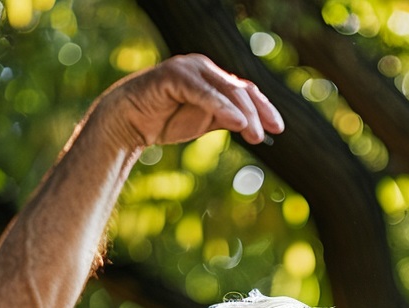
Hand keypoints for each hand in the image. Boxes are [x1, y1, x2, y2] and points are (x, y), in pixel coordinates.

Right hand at [100, 53, 283, 149]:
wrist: (130, 122)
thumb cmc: (166, 120)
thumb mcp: (204, 122)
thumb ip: (226, 118)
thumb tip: (252, 126)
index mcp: (213, 79)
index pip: (245, 91)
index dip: (264, 108)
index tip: (278, 128)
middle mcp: (204, 69)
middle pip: (240, 90)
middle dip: (257, 113)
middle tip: (266, 136)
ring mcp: (190, 69)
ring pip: (226, 90)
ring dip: (243, 113)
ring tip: (255, 135)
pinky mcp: (174, 76)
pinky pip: (204, 93)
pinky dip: (221, 107)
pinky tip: (236, 123)